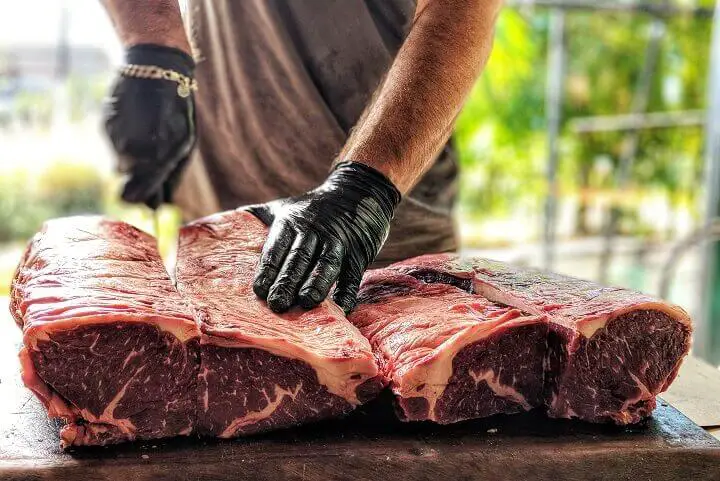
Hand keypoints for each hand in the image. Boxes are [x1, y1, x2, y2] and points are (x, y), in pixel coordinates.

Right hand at [103, 44, 195, 208]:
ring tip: (147, 133)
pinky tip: (134, 122)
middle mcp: (135, 150)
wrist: (156, 70)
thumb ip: (170, 174)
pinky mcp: (105, 126)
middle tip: (146, 169)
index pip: (142, 194)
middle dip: (134, 182)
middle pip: (127, 183)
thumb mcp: (184, 144)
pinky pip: (113, 145)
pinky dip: (122, 140)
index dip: (141, 203)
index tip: (143, 207)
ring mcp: (116, 138)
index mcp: (160, 156)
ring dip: (131, 158)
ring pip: (119, 163)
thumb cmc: (177, 111)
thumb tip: (159, 205)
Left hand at [247, 162, 400, 313]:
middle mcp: (314, 230)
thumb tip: (220, 226)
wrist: (359, 191)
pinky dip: (347, 292)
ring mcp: (338, 242)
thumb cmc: (314, 207)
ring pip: (326, 264)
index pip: (277, 247)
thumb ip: (257, 218)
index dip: (268, 268)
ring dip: (316, 284)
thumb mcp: (285, 206)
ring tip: (306, 303)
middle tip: (277, 305)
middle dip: (287, 282)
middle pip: (299, 258)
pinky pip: (352, 275)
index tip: (259, 290)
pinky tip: (340, 308)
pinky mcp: (359, 253)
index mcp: (292, 221)